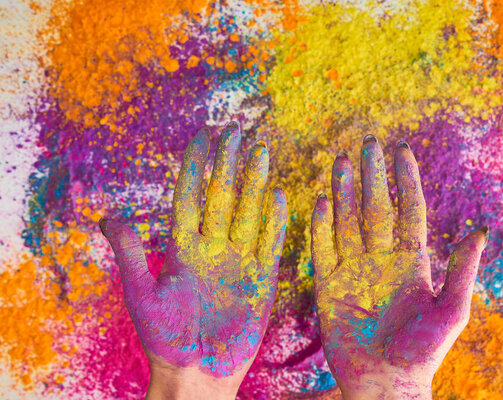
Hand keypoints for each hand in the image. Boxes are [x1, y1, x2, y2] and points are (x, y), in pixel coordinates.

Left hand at [100, 121, 286, 398]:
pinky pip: (270, 243)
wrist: (197, 373)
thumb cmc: (164, 339)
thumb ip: (132, 254)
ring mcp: (239, 260)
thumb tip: (108, 217)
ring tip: (261, 151)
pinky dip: (276, 220)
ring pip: (249, 212)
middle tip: (236, 131)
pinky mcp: (261, 278)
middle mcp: (213, 247)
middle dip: (228, 164)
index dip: (197, 166)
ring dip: (255, 182)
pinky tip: (280, 195)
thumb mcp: (141, 295)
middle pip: (223, 196)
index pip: (191, 196)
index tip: (203, 136)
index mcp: (184, 248)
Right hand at [311, 135, 487, 399]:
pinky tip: (321, 200)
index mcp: (411, 261)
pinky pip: (323, 248)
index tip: (402, 150)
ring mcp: (353, 269)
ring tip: (340, 161)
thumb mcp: (451, 310)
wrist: (385, 382)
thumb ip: (461, 269)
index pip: (408, 210)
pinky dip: (321, 225)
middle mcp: (380, 258)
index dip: (405, 180)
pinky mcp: (328, 284)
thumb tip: (480, 229)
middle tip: (367, 144)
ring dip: (343, 191)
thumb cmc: (422, 352)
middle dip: (371, 176)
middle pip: (375, 208)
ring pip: (347, 221)